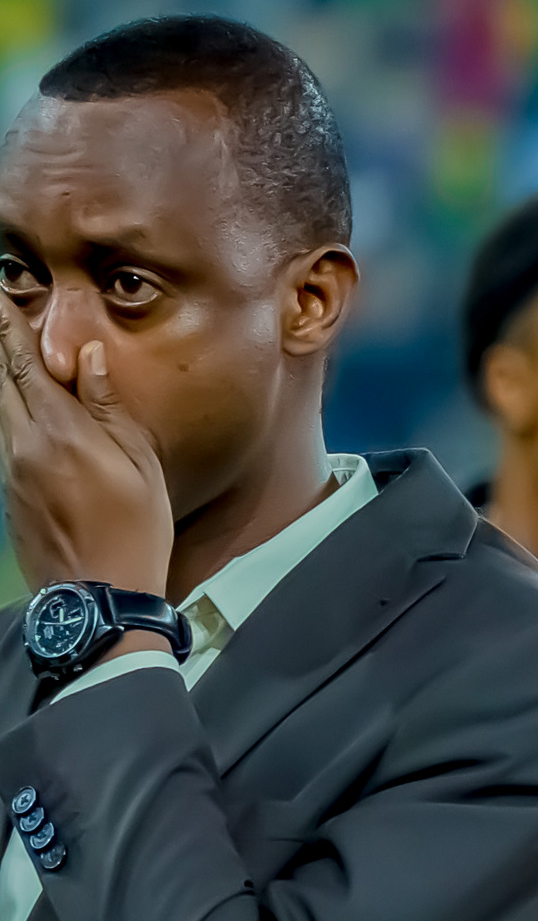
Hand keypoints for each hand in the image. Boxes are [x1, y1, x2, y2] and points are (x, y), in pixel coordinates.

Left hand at [0, 300, 172, 595]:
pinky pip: (6, 440)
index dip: (8, 325)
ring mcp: (11, 471)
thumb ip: (111, 407)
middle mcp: (24, 445)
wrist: (99, 596)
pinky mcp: (10, 494)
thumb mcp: (140, 466)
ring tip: (11, 359)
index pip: (24, 364)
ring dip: (3, 380)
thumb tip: (89, 358)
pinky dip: (13, 415)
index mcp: (62, 432)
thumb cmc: (135, 533)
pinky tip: (27, 415)